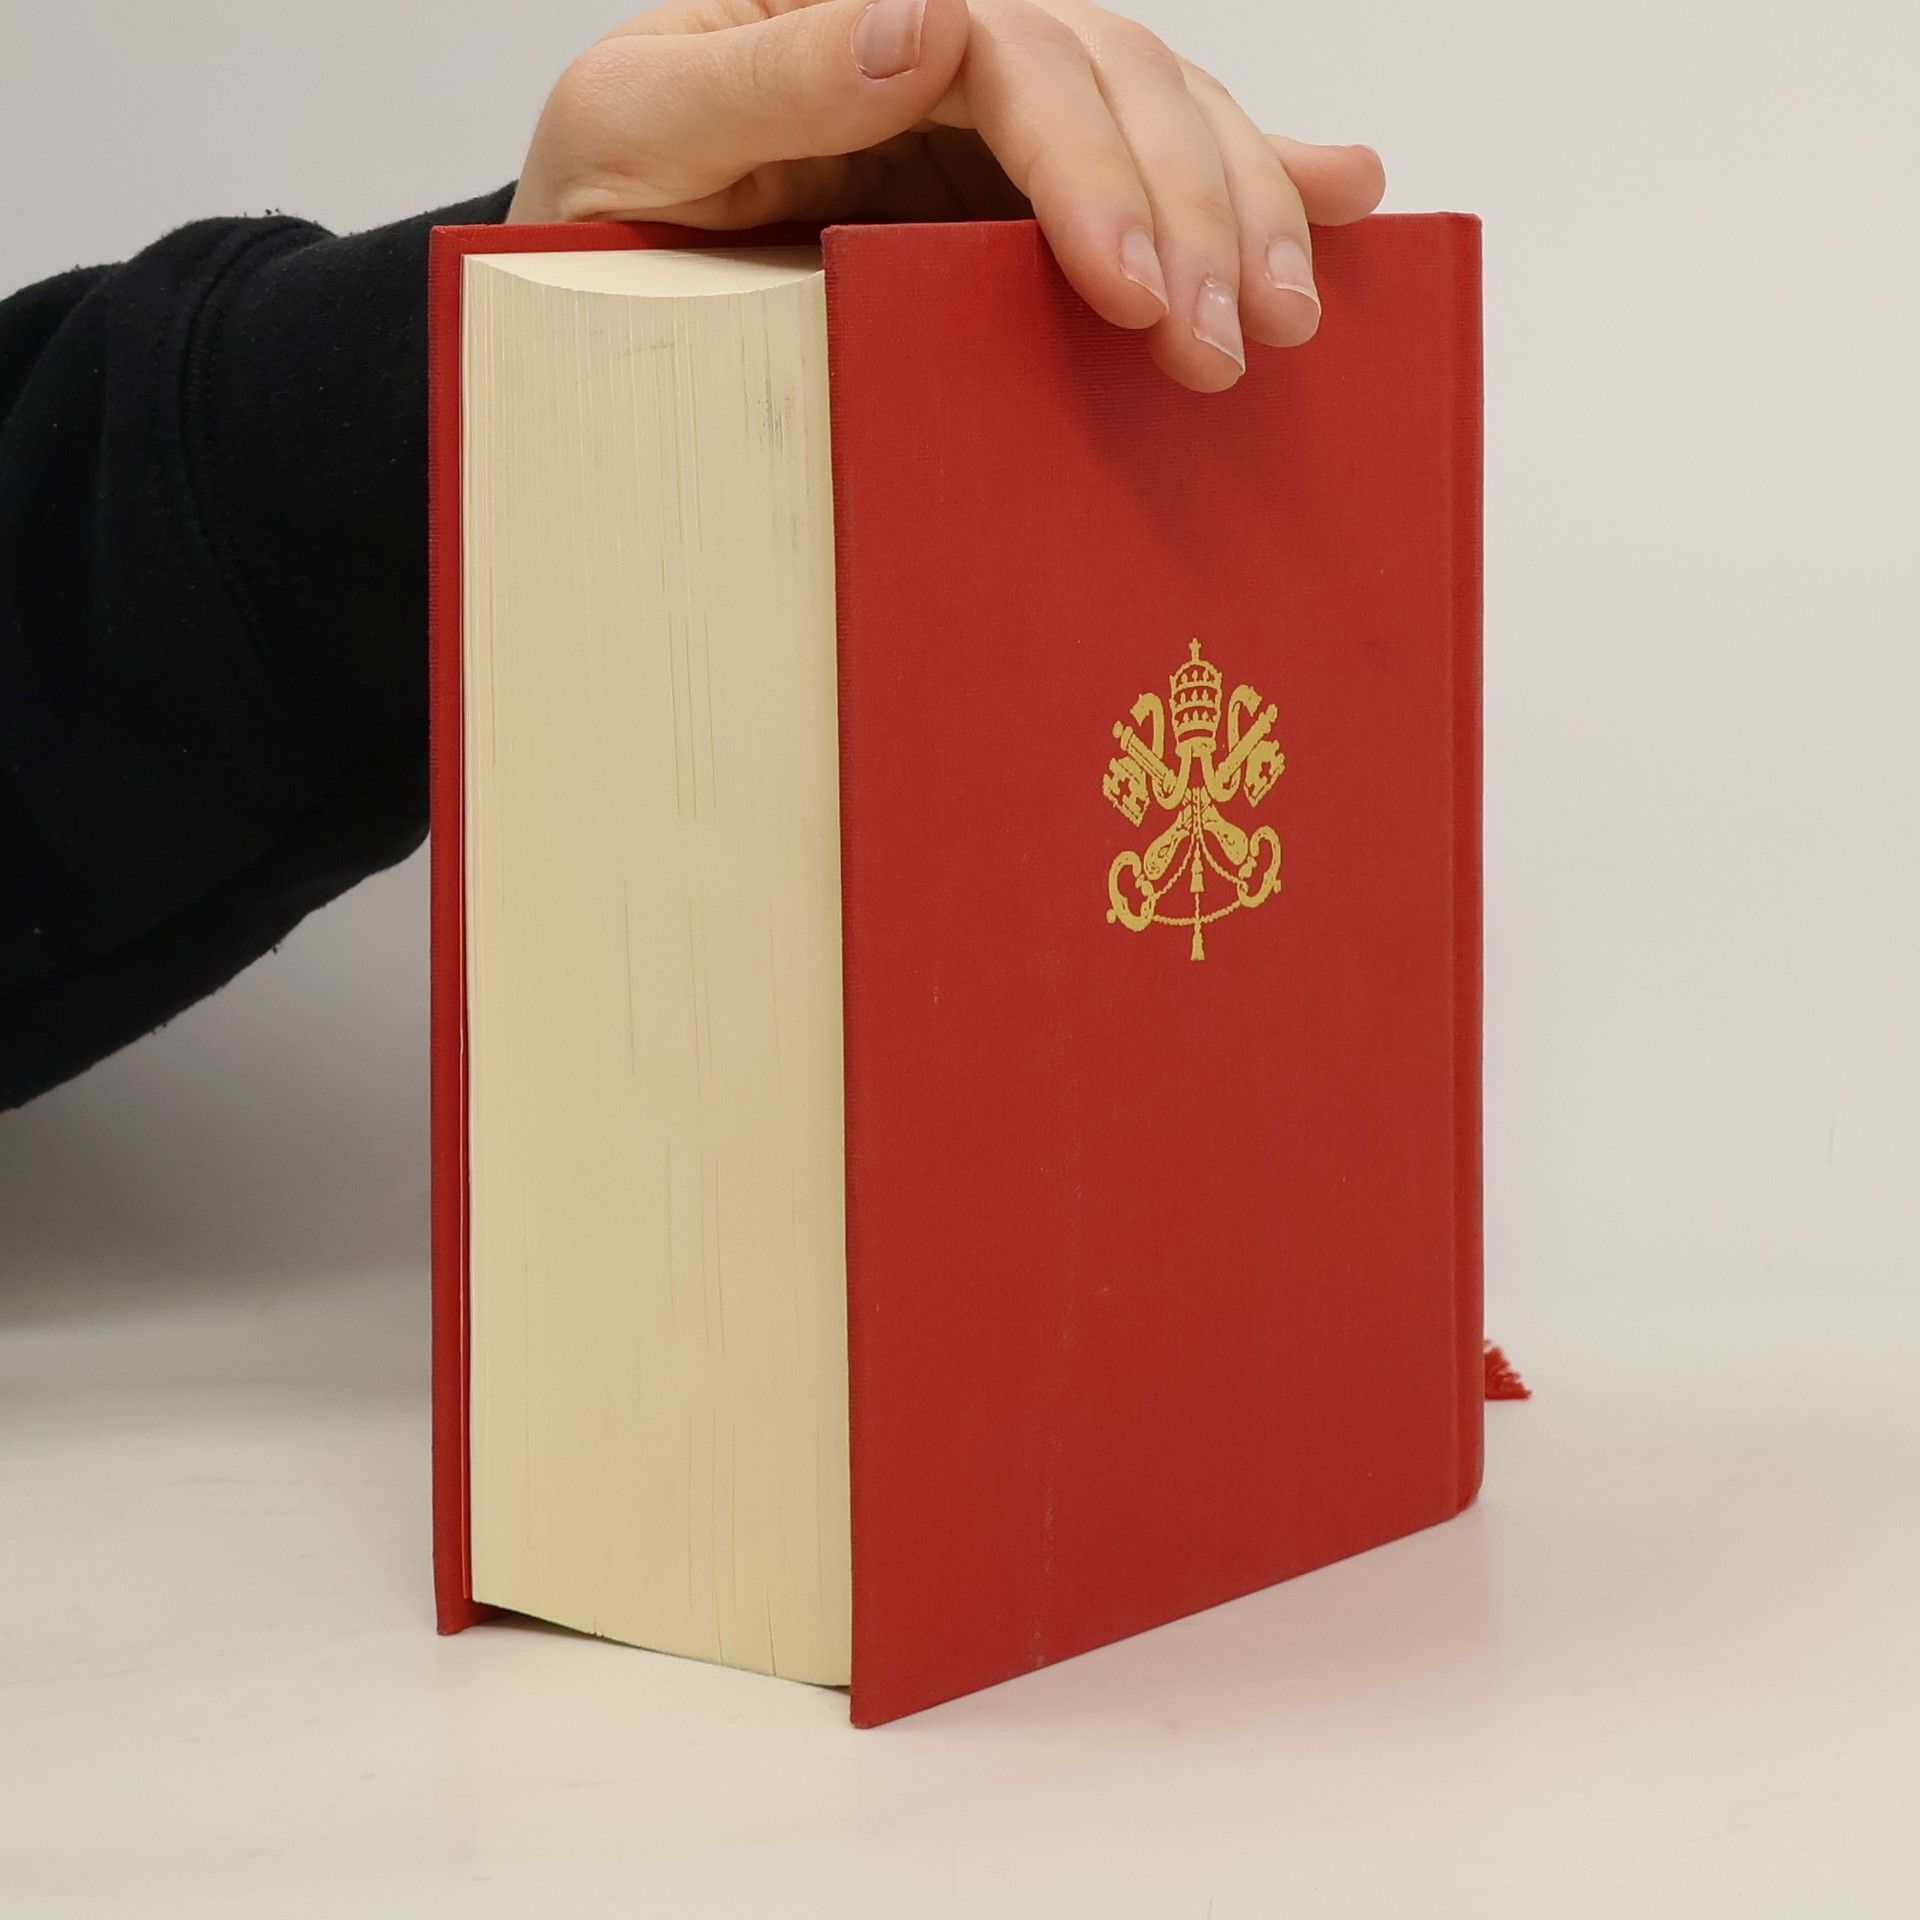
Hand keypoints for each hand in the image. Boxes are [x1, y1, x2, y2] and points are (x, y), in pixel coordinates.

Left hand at [509, 0, 1384, 392]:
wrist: (592, 271)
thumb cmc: (602, 197)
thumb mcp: (636, 128)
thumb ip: (768, 74)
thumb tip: (926, 17)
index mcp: (856, 10)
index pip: (1012, 52)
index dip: (1089, 163)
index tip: (1130, 283)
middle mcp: (944, 43)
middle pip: (1113, 81)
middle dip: (1190, 213)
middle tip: (1226, 344)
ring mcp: (990, 113)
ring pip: (1159, 114)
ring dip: (1242, 212)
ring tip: (1292, 311)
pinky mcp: (1015, 187)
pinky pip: (1147, 165)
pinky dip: (1252, 179)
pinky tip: (1340, 195)